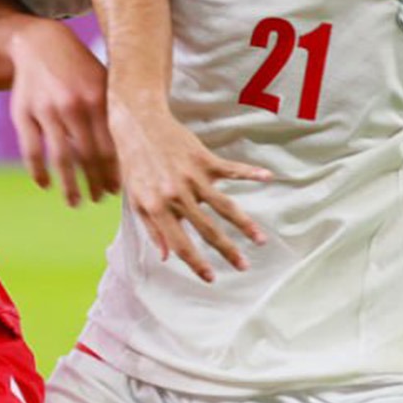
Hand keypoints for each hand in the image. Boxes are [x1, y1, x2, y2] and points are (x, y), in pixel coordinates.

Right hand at [9, 21, 118, 205]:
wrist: (40, 43)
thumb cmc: (79, 69)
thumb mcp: (103, 81)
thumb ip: (115, 112)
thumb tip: (135, 152)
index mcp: (97, 98)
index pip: (110, 145)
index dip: (114, 171)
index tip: (117, 190)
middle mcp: (72, 105)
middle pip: (87, 156)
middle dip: (94, 182)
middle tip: (99, 199)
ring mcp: (46, 110)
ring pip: (60, 157)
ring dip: (69, 185)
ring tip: (75, 202)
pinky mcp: (22, 113)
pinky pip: (31, 150)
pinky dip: (38, 171)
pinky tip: (45, 185)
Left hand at [112, 106, 270, 281]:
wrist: (139, 124)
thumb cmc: (134, 164)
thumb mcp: (136, 200)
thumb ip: (152, 229)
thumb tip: (166, 257)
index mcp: (158, 208)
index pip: (180, 243)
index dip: (195, 263)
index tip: (211, 277)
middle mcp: (177, 195)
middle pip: (207, 230)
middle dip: (227, 251)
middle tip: (243, 267)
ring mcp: (193, 177)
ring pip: (224, 206)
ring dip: (244, 224)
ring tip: (261, 240)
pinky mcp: (204, 160)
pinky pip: (231, 170)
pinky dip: (250, 172)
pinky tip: (268, 177)